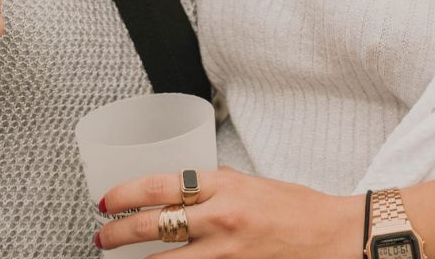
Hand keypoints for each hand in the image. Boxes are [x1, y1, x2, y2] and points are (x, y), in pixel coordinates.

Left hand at [97, 168, 361, 256]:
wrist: (333, 236)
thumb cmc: (295, 207)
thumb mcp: (249, 183)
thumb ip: (214, 186)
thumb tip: (183, 188)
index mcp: (222, 186)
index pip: (159, 185)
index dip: (126, 193)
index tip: (107, 200)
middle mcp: (220, 218)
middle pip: (154, 225)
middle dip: (119, 232)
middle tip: (102, 235)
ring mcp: (227, 253)